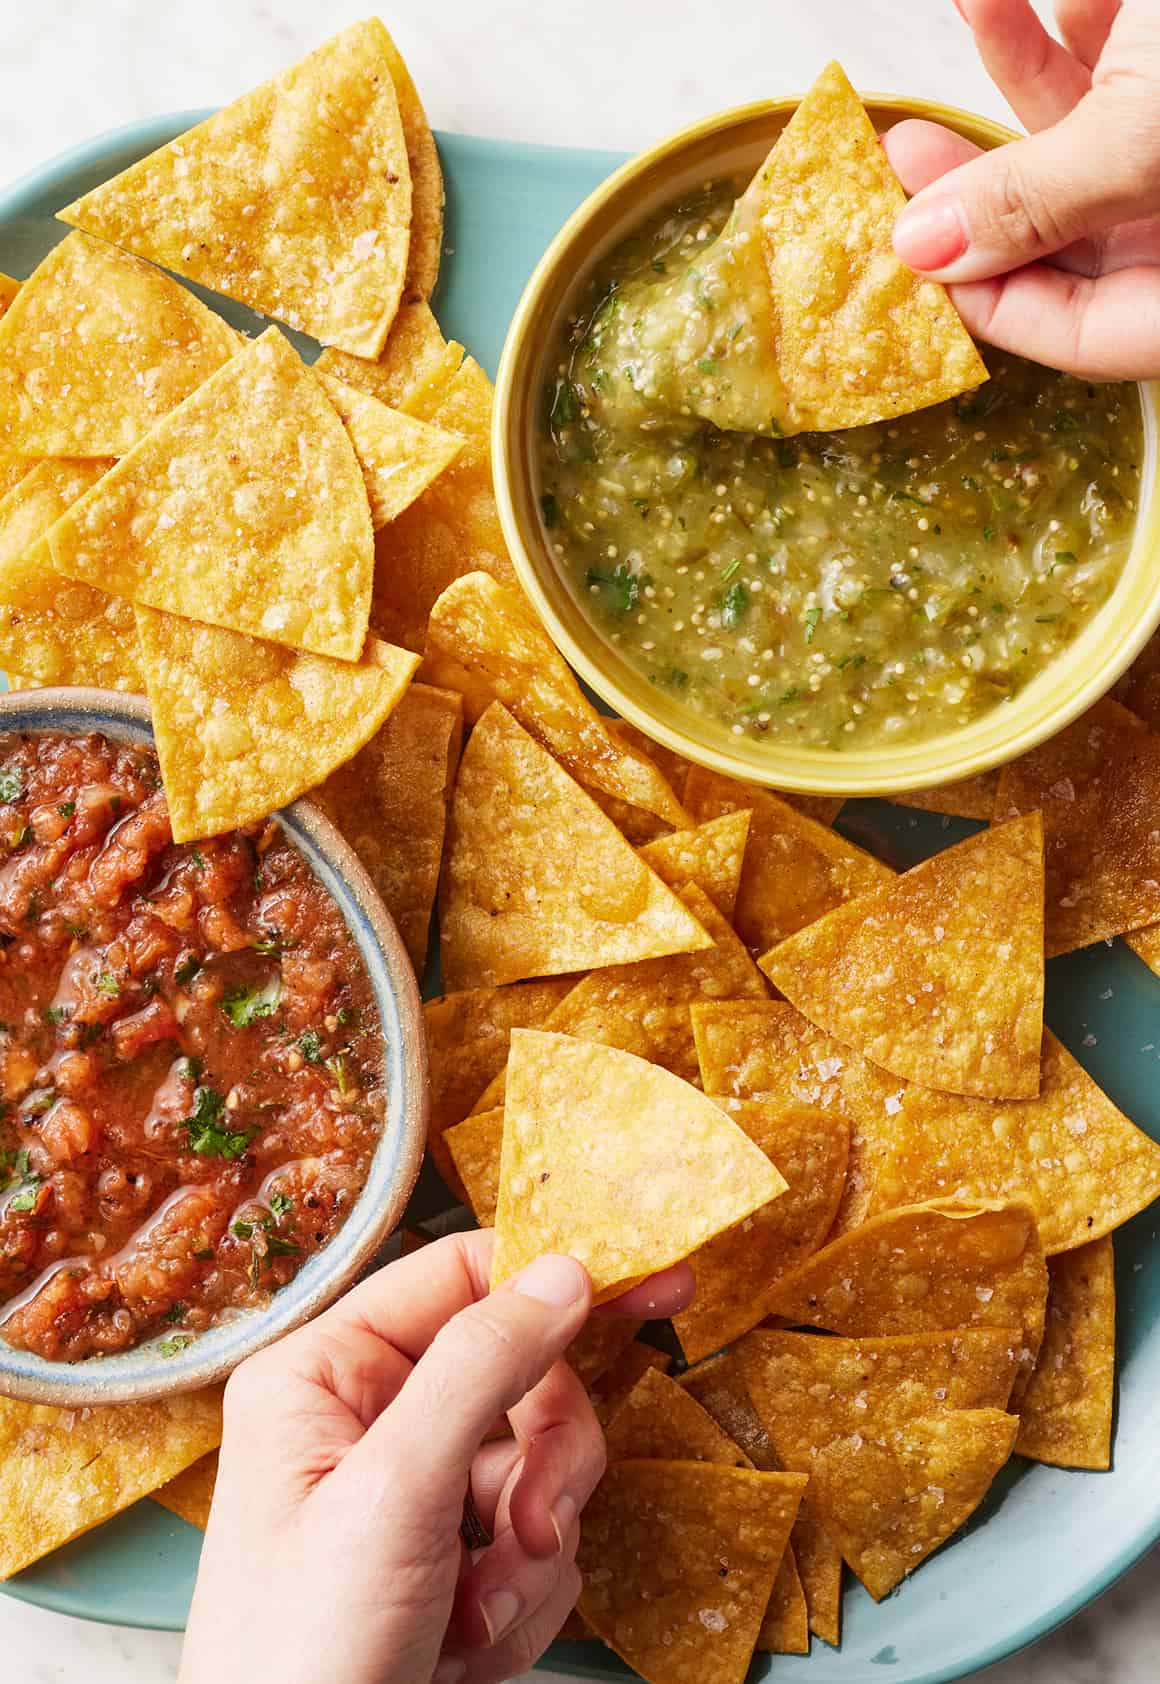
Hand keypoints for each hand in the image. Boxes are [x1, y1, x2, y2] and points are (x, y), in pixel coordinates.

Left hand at [178, 1231, 692, 1683]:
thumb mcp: (393, 1497)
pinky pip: (529, 1543)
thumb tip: (560, 1274)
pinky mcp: (440, 1561)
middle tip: (535, 1525)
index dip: (553, 1281)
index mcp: (322, 1374)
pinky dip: (519, 1601)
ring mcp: (406, 1495)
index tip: (650, 1289)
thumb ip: (480, 1369)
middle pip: (517, 1379)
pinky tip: (463, 1650)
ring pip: (534, 1468)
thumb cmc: (301, 1657)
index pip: (458, 1278)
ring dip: (529, 1552)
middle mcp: (362, 1421)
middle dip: (542, 1465)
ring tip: (475, 1618)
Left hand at [885, 0, 1159, 377]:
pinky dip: (1063, 31)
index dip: (992, 307)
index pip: (1089, 337)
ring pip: (1084, 149)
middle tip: (906, 156)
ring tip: (975, 13)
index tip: (911, 258)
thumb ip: (1036, 198)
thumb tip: (927, 252)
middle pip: (1072, 247)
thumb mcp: (1147, 130)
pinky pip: (1116, 74)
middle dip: (984, 192)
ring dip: (1018, 84)